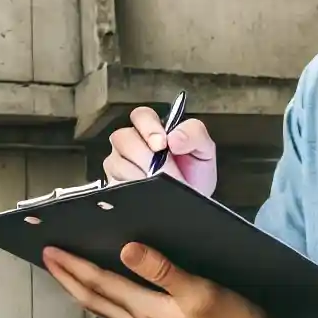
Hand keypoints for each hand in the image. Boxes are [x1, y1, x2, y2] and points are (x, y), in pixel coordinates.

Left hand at [41, 241, 272, 317]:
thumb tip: (127, 250)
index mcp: (146, 313)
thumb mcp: (201, 292)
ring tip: (72, 276)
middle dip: (68, 278)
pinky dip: (109, 304)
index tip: (50, 250)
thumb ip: (163, 271)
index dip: (72, 266)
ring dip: (85, 292)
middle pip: (94, 300)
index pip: (98, 284)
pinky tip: (114, 298)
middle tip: (49, 258)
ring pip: (107, 311)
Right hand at [102, 106, 217, 197]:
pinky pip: (115, 183)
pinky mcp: (113, 184)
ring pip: (117, 162)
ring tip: (161, 185)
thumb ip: (194, 134)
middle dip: (146, 156)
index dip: (149, 128)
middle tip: (166, 172)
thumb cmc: (194, 174)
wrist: (189, 201)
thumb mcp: (204, 150)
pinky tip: (148, 193)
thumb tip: (174, 137)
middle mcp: (131, 142)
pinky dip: (133, 188)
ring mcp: (119, 163)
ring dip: (141, 175)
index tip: (163, 144)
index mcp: (153, 128)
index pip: (140, 116)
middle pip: (123, 138)